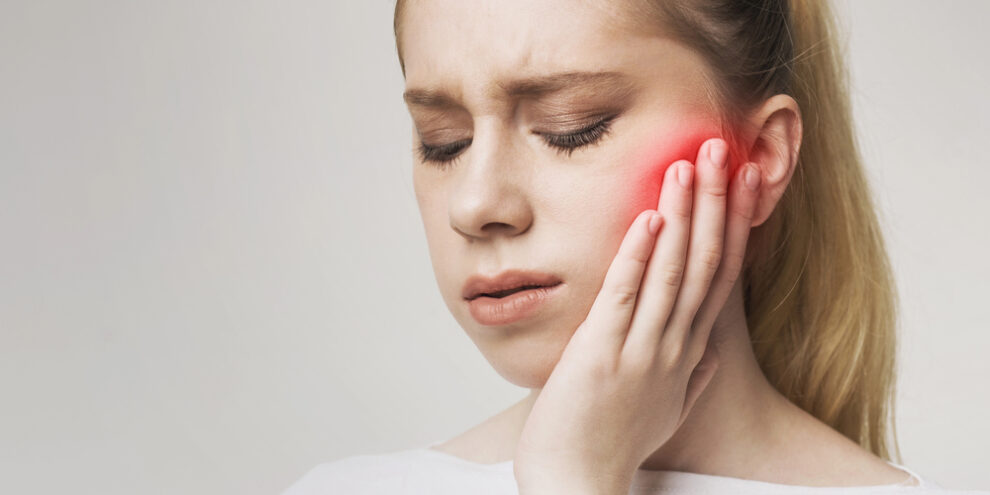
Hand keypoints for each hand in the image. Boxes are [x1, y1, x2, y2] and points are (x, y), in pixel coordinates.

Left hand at [513, 137, 762, 493]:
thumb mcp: (664, 409)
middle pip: (706, 263)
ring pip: (673, 272)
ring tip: (689, 164)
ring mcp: (642, 350)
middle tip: (722, 147)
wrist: (578, 481)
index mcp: (687, 352)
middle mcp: (674, 346)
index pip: (722, 277)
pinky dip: (638, 257)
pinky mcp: (603, 355)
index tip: (746, 180)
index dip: (735, 225)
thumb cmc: (614, 442)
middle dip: (715, 202)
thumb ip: (689, 377)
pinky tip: (648, 219)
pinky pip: (626, 297)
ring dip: (682, 215)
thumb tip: (707, 355)